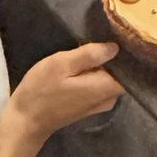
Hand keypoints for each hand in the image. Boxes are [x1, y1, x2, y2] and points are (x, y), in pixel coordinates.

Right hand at [9, 42, 123, 141]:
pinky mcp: (91, 105)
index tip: (119, 34)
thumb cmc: (41, 91)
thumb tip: (115, 47)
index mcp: (106, 87)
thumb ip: (89, 55)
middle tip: (101, 36)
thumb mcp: (61, 65)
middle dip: (113, 56)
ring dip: (102, 64)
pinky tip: (83, 64)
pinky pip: (101, 85)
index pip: (131, 68)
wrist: (26, 121)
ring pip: (110, 77)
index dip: (127, 51)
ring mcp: (101, 103)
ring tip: (90, 47)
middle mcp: (109, 98)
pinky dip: (95, 74)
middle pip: (121, 72)